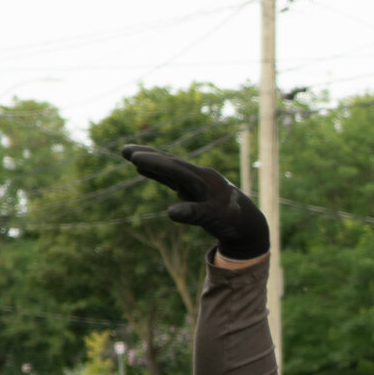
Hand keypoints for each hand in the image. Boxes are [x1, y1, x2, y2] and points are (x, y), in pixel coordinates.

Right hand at [123, 144, 269, 260]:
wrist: (249, 223)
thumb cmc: (233, 221)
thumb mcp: (214, 219)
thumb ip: (194, 214)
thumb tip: (170, 213)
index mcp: (204, 180)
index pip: (176, 169)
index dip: (156, 163)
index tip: (135, 158)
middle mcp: (199, 176)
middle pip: (170, 164)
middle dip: (149, 157)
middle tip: (124, 150)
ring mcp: (195, 181)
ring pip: (169, 169)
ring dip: (150, 162)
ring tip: (129, 155)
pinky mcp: (193, 189)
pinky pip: (172, 178)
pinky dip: (157, 173)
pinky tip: (143, 170)